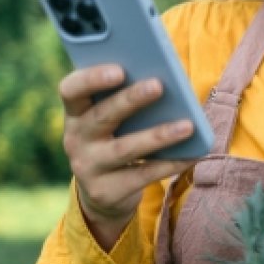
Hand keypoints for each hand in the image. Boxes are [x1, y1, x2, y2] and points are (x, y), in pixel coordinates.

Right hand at [59, 64, 197, 244]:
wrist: (102, 193)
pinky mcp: (105, 192)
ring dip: (158, 135)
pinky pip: (143, 175)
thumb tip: (167, 81)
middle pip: (102, 116)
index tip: (119, 69)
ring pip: (124, 149)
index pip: (71, 90)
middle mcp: (75, 139)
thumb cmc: (115, 139)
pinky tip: (192, 154)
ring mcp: (87, 168)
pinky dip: (170, 164)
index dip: (92, 79)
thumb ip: (125, 99)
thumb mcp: (112, 120)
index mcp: (75, 113)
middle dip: (130, 100)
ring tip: (188, 125)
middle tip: (159, 85)